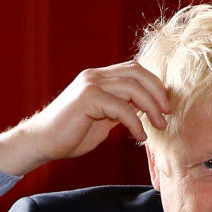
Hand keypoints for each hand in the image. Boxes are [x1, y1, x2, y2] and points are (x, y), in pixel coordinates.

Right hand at [0, 61, 169, 175]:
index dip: (154, 84)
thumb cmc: (72, 134)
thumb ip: (122, 109)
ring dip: (151, 108)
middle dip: (157, 92)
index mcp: (99, 77)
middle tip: (167, 113)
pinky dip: (135, 122)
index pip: (135, 69)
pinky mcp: (87, 98)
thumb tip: (147, 108)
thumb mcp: (105, 118)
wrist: (43, 142)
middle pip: (137, 73)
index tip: (166, 105)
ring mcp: (90, 84)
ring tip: (159, 126)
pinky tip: (139, 135)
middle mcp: (95, 76)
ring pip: (132, 88)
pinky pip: (121, 107)